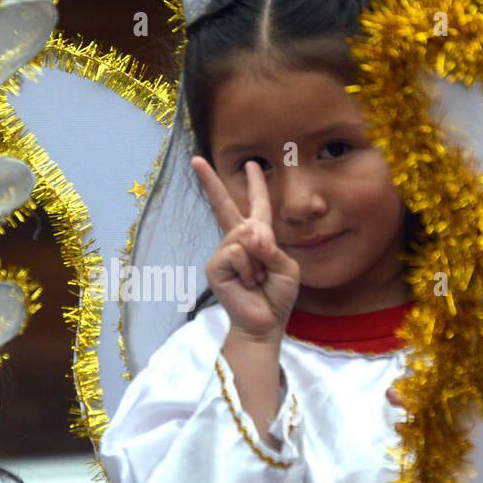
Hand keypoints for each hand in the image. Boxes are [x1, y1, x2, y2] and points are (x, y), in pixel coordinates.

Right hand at [192, 156, 299, 339]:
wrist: (265, 322)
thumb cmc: (277, 295)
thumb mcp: (286, 266)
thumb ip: (271, 246)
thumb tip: (247, 234)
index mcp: (257, 238)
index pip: (256, 206)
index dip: (254, 184)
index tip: (250, 164)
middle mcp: (237, 241)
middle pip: (224, 206)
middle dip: (211, 182)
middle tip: (196, 160)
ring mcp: (223, 253)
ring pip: (244, 236)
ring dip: (259, 260)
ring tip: (258, 279)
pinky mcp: (214, 266)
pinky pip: (236, 253)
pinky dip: (249, 269)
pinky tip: (248, 284)